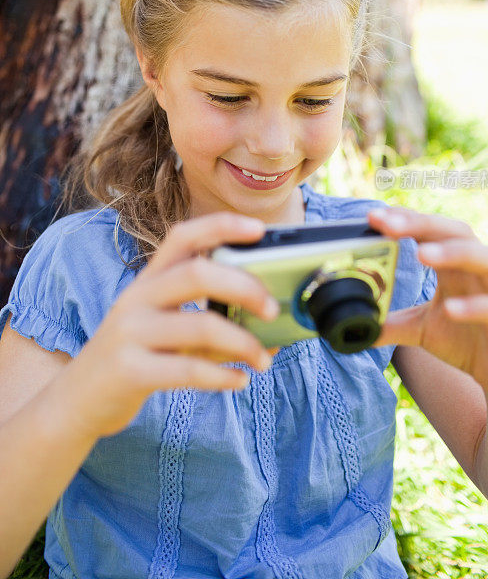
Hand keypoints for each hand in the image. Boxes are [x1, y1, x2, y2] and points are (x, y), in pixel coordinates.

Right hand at [63, 213, 278, 439]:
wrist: (77, 400)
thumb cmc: (134, 358)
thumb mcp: (162, 328)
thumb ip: (209, 323)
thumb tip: (270, 333)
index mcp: (148, 280)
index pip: (182, 237)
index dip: (221, 226)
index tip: (259, 229)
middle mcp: (137, 298)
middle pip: (197, 273)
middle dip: (244, 287)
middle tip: (272, 309)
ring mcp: (130, 333)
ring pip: (200, 326)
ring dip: (244, 343)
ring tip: (264, 361)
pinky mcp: (130, 370)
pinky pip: (188, 370)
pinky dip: (222, 376)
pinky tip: (239, 381)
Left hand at [367, 206, 487, 401]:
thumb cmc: (463, 340)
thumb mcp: (418, 330)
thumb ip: (389, 323)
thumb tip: (353, 324)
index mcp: (454, 266)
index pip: (431, 231)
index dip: (405, 220)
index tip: (374, 218)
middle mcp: (478, 271)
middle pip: (458, 232)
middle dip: (423, 224)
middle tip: (389, 224)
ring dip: (455, 252)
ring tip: (422, 254)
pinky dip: (476, 305)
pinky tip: (450, 308)